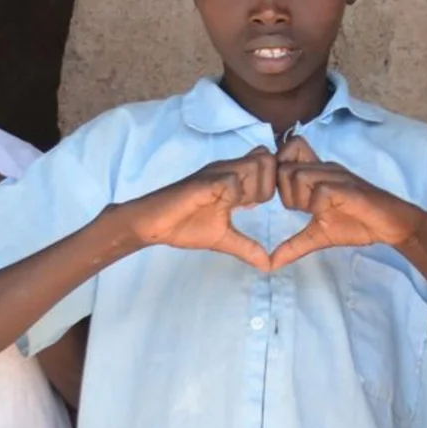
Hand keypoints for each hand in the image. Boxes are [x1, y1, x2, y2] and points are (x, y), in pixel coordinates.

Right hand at [117, 150, 277, 269]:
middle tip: (252, 206)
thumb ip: (247, 248)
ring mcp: (216, 173)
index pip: (270, 164)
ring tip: (238, 206)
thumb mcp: (224, 239)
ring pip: (256, 165)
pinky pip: (231, 181)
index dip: (274, 184)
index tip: (259, 205)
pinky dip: (234, 195)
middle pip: (269, 161)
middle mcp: (228, 170)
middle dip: (269, 185)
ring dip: (254, 187)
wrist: (152, 224)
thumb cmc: (185, 225)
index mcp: (235, 179)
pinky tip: (225, 207)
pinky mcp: (203, 182)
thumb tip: (268, 266)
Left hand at [268, 136, 425, 267]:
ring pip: (298, 176)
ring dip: (301, 199)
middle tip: (302, 210)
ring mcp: (337, 176)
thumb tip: (270, 264)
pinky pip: (321, 191)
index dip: (278, 171)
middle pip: (283, 168)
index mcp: (316, 174)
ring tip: (317, 213)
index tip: (286, 198)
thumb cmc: (357, 225)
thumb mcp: (318, 236)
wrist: (392, 225)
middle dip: (285, 193)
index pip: (287, 150)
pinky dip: (319, 207)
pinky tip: (329, 215)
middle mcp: (324, 168)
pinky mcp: (348, 187)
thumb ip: (294, 245)